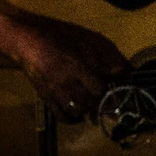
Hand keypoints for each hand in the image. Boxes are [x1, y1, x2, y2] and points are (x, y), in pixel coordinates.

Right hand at [13, 15, 129, 121]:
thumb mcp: (90, 39)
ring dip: (89, 108)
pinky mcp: (45, 98)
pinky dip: (73, 119)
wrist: (29, 42)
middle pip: (91, 101)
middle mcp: (66, 81)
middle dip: (101, 99)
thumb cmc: (63, 37)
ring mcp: (54, 92)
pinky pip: (62, 116)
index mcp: (78, 64)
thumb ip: (109, 55)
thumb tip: (126, 71)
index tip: (114, 85)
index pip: (100, 87)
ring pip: (78, 110)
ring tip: (93, 101)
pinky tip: (80, 114)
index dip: (110, 88)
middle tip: (106, 95)